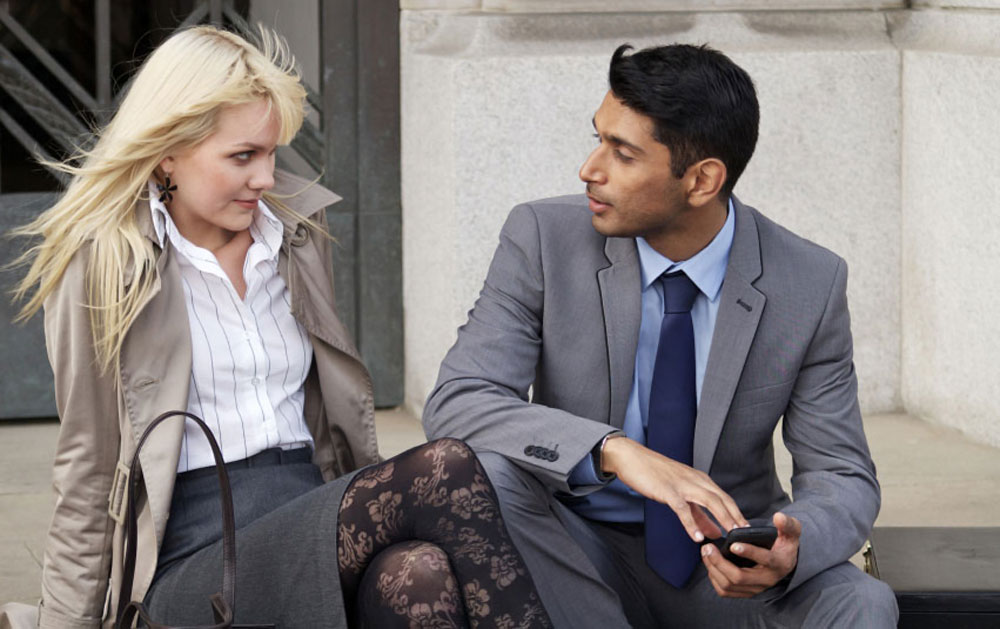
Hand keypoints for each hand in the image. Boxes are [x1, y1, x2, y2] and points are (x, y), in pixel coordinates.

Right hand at [601, 437, 747, 541]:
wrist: (632, 458)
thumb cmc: (655, 475)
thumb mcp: (680, 493)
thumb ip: (698, 514)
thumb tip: (714, 531)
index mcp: (700, 480)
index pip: (725, 498)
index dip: (738, 515)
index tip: (748, 531)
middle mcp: (695, 480)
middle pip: (722, 500)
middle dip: (736, 518)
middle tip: (747, 536)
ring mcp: (682, 485)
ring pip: (709, 501)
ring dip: (722, 518)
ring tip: (731, 535)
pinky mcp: (667, 491)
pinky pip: (683, 509)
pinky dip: (691, 523)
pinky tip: (696, 537)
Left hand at [701, 511, 800, 597]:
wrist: (784, 561)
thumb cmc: (785, 543)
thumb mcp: (792, 532)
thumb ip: (788, 524)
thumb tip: (778, 517)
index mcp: (779, 563)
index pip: (765, 560)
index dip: (749, 552)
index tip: (733, 545)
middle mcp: (767, 580)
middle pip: (739, 577)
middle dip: (720, 563)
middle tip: (708, 547)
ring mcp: (755, 588)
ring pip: (729, 585)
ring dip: (714, 569)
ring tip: (706, 552)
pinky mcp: (746, 592)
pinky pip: (725, 591)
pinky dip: (714, 577)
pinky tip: (709, 563)